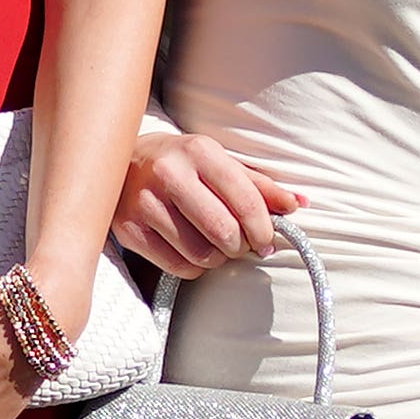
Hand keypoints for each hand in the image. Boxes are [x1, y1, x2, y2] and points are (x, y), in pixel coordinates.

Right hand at [110, 131, 298, 279]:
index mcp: (200, 151)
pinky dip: (193, 266)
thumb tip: (298, 204)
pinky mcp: (129, 229)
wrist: (121, 161)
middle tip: (241, 245)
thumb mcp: (220, 164)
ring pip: (201, 254)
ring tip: (214, 245)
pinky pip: (177, 266)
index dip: (264, 229)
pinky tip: (191, 250)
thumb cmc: (182, 164)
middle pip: (224, 232)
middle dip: (241, 246)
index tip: (266, 240)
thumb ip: (259, 185)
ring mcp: (145, 203)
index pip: (246, 200)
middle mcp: (170, 174)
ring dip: (217, 258)